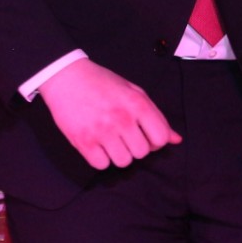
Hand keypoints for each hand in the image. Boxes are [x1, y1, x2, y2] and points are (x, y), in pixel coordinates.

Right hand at [40, 58, 180, 169]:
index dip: (155, 141)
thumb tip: (176, 140)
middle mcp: (122, 119)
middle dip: (135, 147)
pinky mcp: (83, 142)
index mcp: (137, 104)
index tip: (144, 134)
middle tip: (123, 135)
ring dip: (118, 154)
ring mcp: (102, 131)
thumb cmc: (102, 83)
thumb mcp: (133, 92)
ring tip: (109, 139)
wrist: (66, 77)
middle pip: (142, 153)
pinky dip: (100, 158)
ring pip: (123, 162)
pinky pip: (101, 165)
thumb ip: (156, 116)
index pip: (160, 138)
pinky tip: (97, 144)